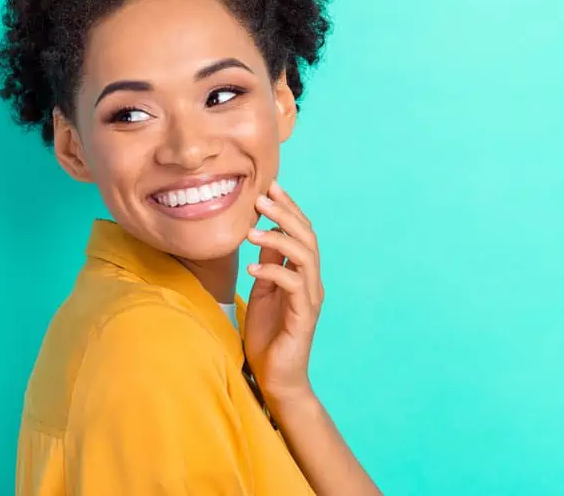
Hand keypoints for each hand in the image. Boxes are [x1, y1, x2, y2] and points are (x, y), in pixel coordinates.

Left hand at [243, 179, 323, 406]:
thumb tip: (262, 231)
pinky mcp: (304, 316)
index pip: (301, 231)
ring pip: (306, 256)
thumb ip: (267, 263)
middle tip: (261, 198)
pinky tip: (252, 268)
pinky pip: (293, 285)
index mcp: (301, 274)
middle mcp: (311, 282)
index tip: (269, 186)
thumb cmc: (267, 335)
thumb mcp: (261, 290)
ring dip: (278, 239)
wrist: (275, 378)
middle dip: (286, 214)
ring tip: (252, 231)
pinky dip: (273, 272)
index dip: (288, 207)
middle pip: (307, 237)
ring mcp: (310, 298)